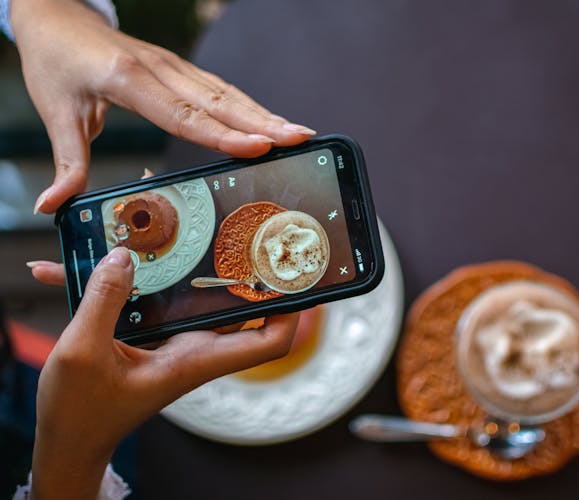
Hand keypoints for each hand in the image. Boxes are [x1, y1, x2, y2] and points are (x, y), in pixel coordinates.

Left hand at [11, 0, 315, 214]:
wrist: (57, 16)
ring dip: (265, 113)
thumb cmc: (55, 61)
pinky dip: (250, 106)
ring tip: (299, 133)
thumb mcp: (56, 112)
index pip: (183, 114)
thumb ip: (66, 162)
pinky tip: (271, 121)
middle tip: (300, 139)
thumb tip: (53, 205)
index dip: (224, 134)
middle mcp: (159, 68)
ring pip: (227, 92)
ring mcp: (174, 66)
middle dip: (264, 121)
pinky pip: (221, 88)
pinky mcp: (180, 68)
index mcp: (127, 79)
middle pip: (219, 100)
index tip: (260, 146)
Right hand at [31, 247, 297, 498]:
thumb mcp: (83, 354)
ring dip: (187, 267)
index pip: (268, 343)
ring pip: (195, 298)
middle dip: (241, 270)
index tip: (293, 279)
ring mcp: (173, 343)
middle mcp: (192, 349)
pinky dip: (131, 284)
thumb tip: (123, 257)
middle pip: (236, 309)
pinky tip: (92, 263)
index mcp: (194, 360)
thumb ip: (105, 301)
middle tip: (243, 232)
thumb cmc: (79, 414)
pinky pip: (154, 302)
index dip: (290, 314)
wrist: (67, 442)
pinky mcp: (150, 338)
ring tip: (175, 228)